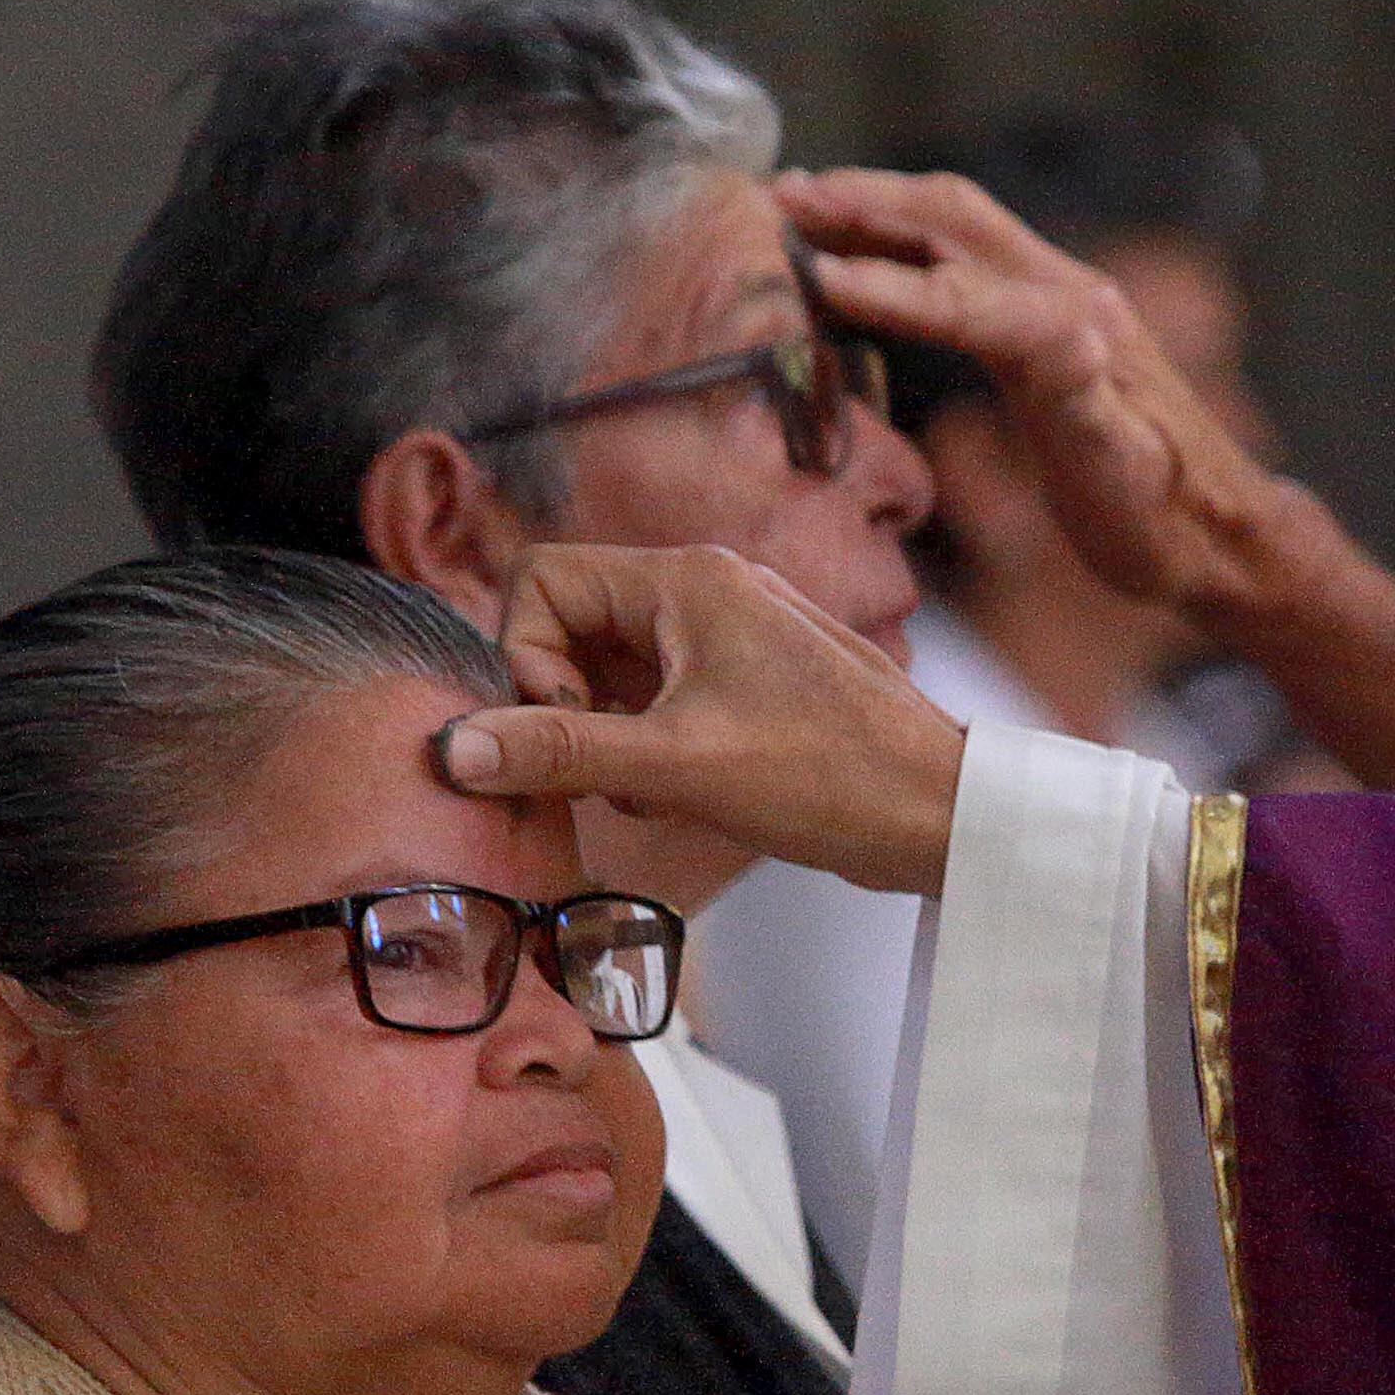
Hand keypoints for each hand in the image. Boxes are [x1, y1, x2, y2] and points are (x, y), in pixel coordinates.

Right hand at [432, 543, 968, 896]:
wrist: (939, 814)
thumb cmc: (829, 775)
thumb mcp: (677, 765)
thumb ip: (560, 750)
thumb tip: (455, 747)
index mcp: (687, 579)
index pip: (543, 581)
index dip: (526, 657)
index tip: (562, 729)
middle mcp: (706, 590)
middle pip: (573, 626)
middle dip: (568, 706)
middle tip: (603, 770)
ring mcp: (729, 636)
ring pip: (613, 671)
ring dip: (608, 736)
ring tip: (653, 788)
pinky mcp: (747, 684)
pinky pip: (658, 700)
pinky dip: (648, 748)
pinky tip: (681, 794)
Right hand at [777, 166, 1313, 617]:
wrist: (1218, 533)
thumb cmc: (1165, 522)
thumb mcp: (1125, 476)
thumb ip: (1090, 405)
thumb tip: (1068, 332)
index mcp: (1078, 332)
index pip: (963, 291)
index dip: (886, 282)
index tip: (811, 275)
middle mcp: (1069, 297)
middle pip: (952, 218)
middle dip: (864, 202)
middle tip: (777, 199)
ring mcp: (1059, 302)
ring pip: (954, 228)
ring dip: (875, 210)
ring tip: (796, 209)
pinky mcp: (1047, 325)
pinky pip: (961, 264)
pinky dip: (898, 248)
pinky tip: (856, 262)